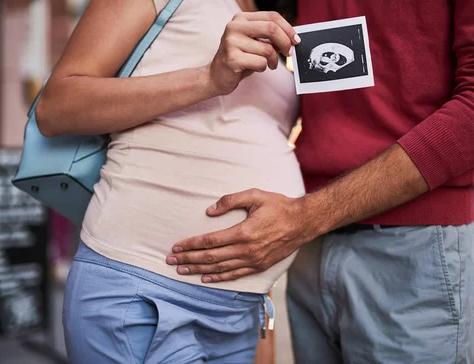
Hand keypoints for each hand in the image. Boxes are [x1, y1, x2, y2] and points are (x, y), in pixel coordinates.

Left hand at [166, 189, 318, 282]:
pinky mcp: (259, 266)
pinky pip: (235, 275)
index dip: (190, 244)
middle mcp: (246, 250)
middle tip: (170, 260)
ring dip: (199, 271)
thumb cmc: (278, 206)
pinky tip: (206, 278)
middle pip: (210, 258)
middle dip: (188, 259)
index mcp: (243, 232)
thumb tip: (209, 211)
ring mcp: (253, 261)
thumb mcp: (255, 195)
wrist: (303, 222)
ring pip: (220, 269)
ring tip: (182, 271)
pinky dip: (219, 278)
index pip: (209, 241)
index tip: (176, 246)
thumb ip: (230, 200)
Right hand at [207, 12, 300, 95]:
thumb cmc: (240, 58)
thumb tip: (292, 38)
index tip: (296, 40)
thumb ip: (269, 36)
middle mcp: (234, 26)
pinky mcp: (232, 58)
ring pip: (267, 49)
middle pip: (271, 28)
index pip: (272, 16)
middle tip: (289, 53)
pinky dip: (263, 68)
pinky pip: (260, 62)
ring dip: (273, 60)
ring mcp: (231, 42)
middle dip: (285, 42)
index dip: (288, 28)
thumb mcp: (254, 42)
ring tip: (269, 65)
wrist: (216, 76)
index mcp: (241, 18)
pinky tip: (256, 68)